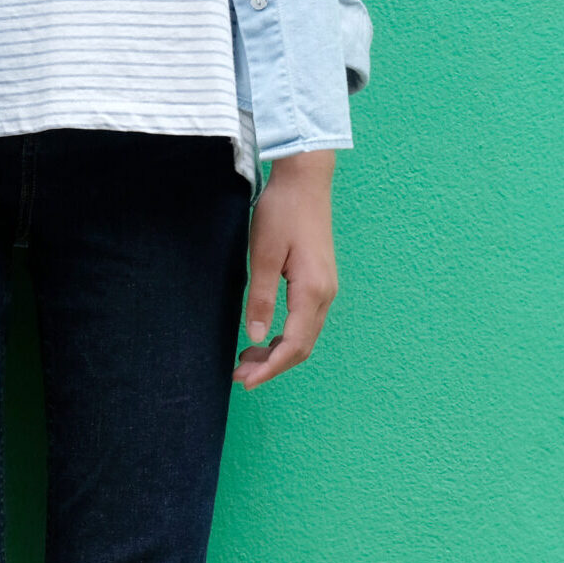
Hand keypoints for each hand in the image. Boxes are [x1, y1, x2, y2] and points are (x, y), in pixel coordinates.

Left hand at [235, 150, 337, 389]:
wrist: (305, 181)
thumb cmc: (282, 212)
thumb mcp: (263, 255)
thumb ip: (260, 298)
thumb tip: (253, 335)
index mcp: (312, 291)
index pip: (293, 345)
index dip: (269, 368)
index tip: (244, 382)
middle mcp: (325, 294)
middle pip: (302, 347)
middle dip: (271, 366)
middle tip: (238, 376)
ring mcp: (325, 288)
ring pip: (304, 336)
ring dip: (277, 353)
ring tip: (244, 360)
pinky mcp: (319, 281)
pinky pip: (305, 321)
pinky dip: (284, 337)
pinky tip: (261, 338)